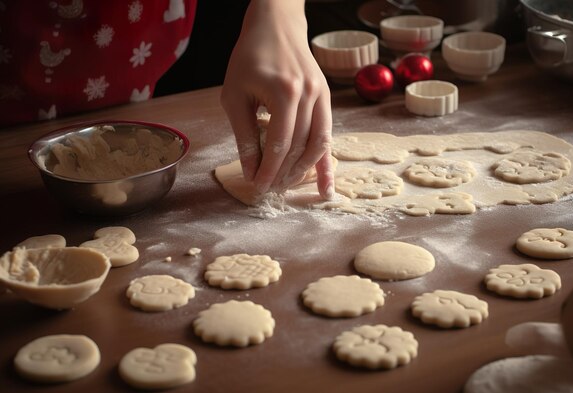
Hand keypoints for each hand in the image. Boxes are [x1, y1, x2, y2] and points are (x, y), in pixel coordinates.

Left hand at [220, 0, 333, 198]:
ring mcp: (322, 97)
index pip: (279, 144)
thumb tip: (250, 171)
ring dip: (302, 171)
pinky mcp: (326, 99)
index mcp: (285, 93)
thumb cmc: (249, 58)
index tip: (257, 187)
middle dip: (283, 174)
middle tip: (268, 190)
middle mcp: (309, 96)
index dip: (268, 170)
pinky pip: (329, 136)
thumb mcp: (235, 95)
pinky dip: (325, 163)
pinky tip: (325, 187)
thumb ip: (245, 135)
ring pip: (318, 146)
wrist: (276, 26)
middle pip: (299, 147)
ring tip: (286, 186)